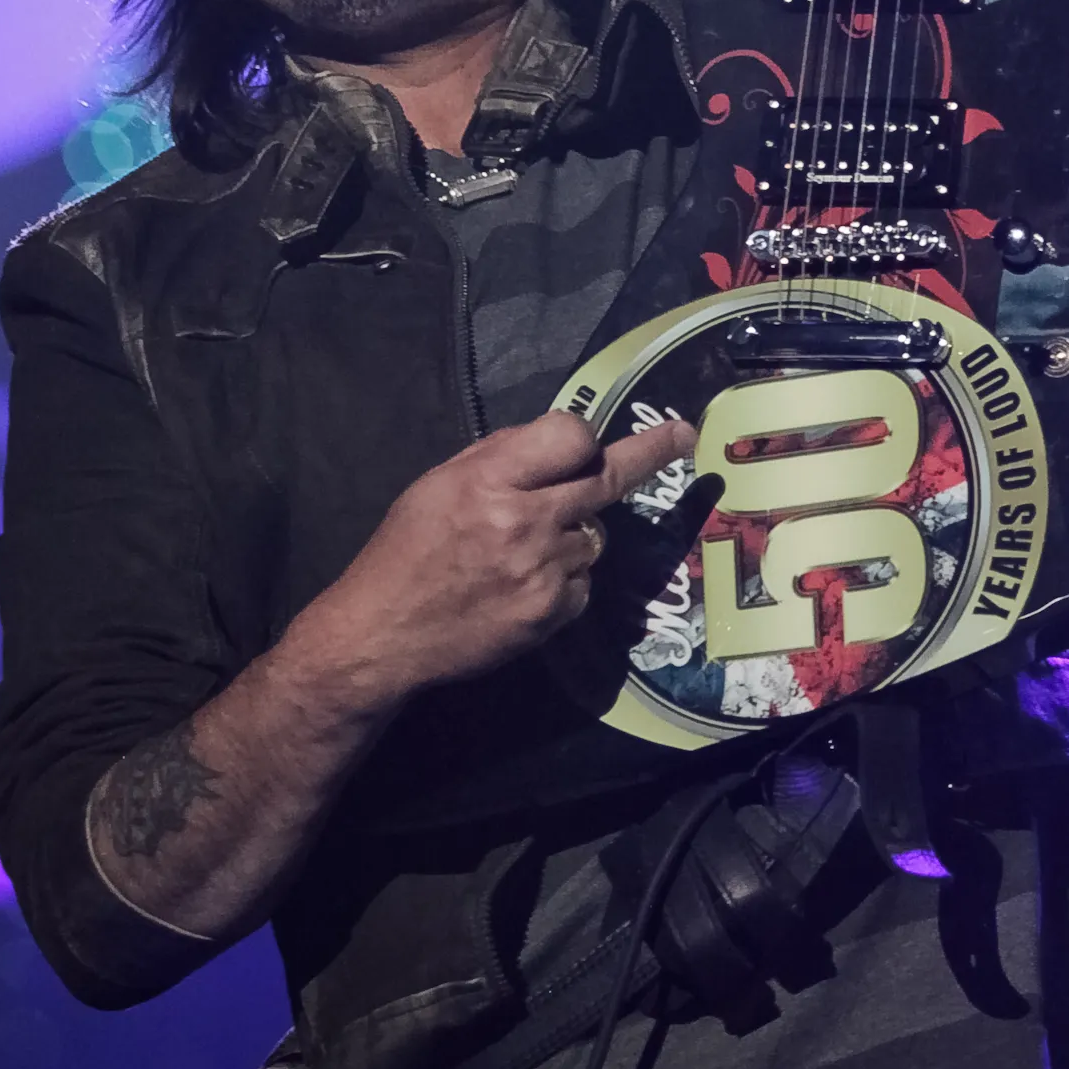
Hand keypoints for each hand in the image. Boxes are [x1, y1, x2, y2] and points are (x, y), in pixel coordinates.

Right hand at [311, 406, 695, 707]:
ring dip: (571, 535)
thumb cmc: (406, 550)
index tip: (585, 443)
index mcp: (490, 479)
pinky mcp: (551, 613)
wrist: (382, 634)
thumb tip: (559, 441)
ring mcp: (544, 571)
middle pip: (607, 479)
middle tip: (685, 435)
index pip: (571, 435)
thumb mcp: (440, 483)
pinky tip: (523, 586)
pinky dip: (564, 578)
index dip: (579, 439)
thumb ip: (501, 457)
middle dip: (652, 452)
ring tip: (521, 551)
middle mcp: (525, 521)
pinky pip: (582, 581)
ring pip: (592, 536)